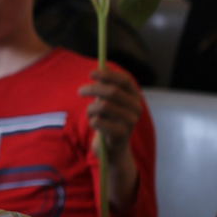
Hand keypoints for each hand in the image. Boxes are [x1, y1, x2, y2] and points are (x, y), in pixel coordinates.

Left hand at [80, 66, 143, 202]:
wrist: (113, 149)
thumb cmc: (109, 120)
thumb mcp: (107, 101)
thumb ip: (106, 86)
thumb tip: (101, 67)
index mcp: (135, 97)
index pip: (125, 80)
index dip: (108, 75)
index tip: (91, 73)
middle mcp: (136, 108)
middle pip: (112, 91)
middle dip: (92, 89)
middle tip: (79, 91)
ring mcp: (131, 122)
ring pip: (103, 106)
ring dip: (90, 109)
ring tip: (90, 114)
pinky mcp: (122, 134)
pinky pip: (98, 121)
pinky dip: (92, 121)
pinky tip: (95, 125)